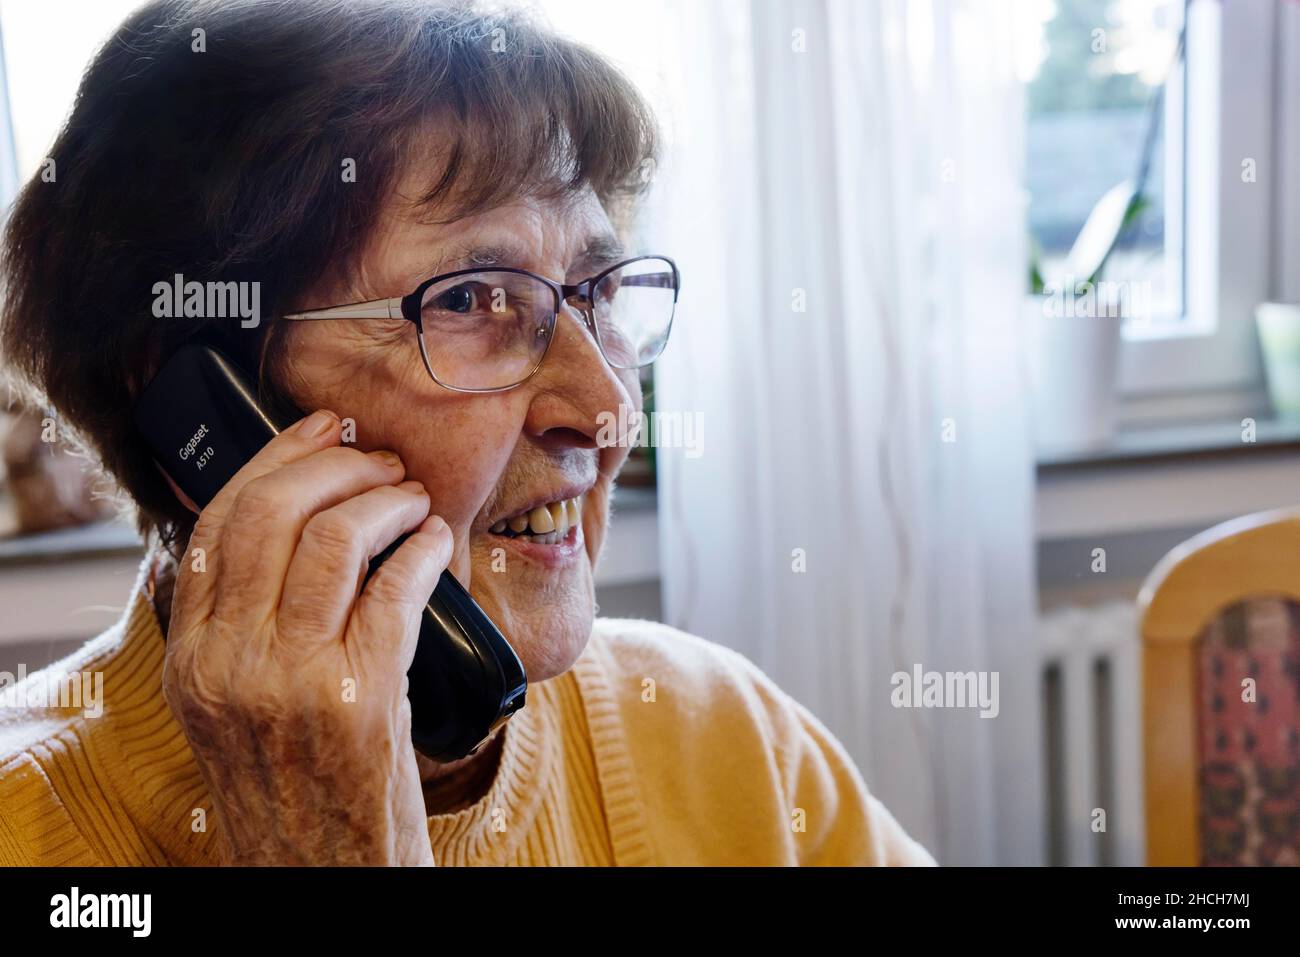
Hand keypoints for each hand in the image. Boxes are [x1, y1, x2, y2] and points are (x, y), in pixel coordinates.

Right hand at [162, 409, 449, 865]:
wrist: (322, 868)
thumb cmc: (291, 779)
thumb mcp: (233, 699)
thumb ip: (243, 617)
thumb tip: (291, 521)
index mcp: (194, 654)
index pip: (218, 523)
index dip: (273, 461)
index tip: (315, 429)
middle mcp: (231, 661)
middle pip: (273, 515)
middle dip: (335, 465)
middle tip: (377, 460)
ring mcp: (294, 679)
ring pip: (335, 539)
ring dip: (385, 500)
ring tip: (410, 499)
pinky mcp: (361, 696)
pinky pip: (395, 589)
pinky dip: (423, 549)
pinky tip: (435, 542)